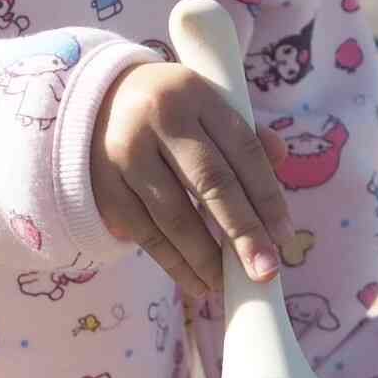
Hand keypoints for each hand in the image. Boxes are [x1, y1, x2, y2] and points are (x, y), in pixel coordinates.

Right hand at [92, 61, 291, 306]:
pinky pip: (145, 233)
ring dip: (206, 258)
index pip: (243, 149)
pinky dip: (173, 263)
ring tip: (229, 284)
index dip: (268, 196)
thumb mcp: (205, 105)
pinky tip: (196, 282)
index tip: (285, 236)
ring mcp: (125, 153)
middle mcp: (158, 118)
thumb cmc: (168, 110)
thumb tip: (281, 161)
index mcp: (194, 92)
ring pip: (175, 216)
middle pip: (212, 183)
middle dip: (244, 234)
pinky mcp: (103, 186)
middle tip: (265, 271)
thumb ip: (244, 134)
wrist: (92, 102)